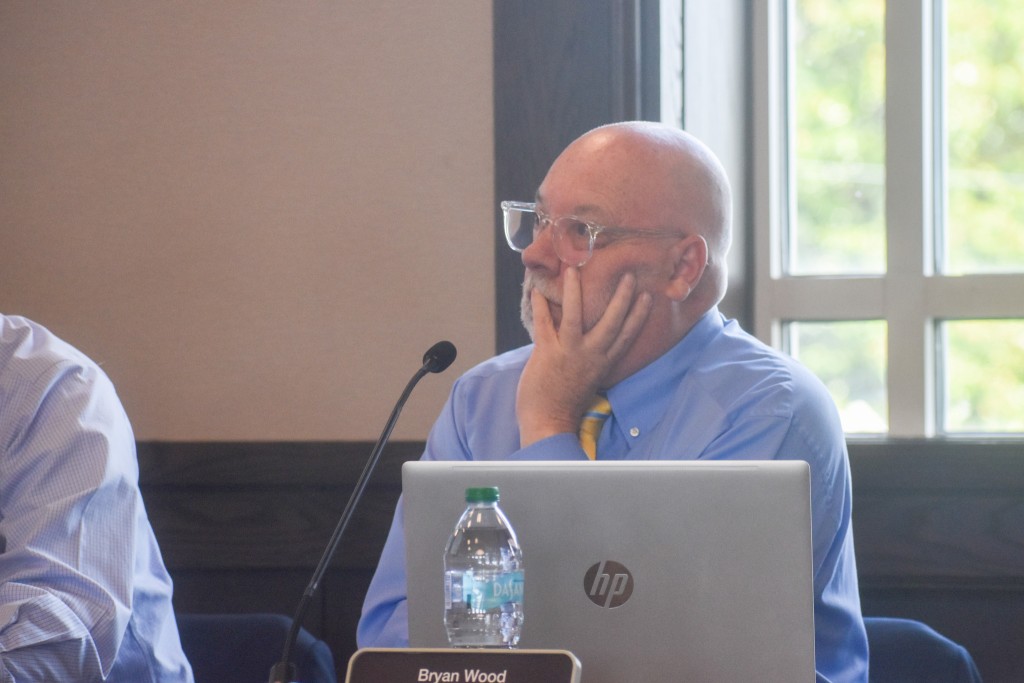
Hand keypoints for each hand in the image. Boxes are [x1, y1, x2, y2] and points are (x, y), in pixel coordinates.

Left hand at [516, 267, 651, 447]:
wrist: (548, 422)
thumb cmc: (567, 402)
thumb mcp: (589, 378)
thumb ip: (592, 357)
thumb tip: (587, 335)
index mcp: (604, 363)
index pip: (627, 336)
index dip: (639, 315)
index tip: (648, 296)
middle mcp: (591, 355)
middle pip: (611, 322)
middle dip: (621, 297)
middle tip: (628, 275)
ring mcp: (569, 353)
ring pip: (576, 316)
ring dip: (575, 291)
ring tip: (573, 269)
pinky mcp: (547, 352)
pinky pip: (544, 323)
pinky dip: (541, 306)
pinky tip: (537, 290)